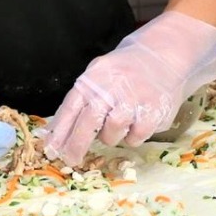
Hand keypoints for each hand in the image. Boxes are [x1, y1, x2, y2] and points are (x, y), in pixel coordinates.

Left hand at [47, 44, 183, 158]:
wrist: (164, 56)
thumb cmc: (125, 70)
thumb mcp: (98, 75)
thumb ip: (78, 101)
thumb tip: (53, 133)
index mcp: (95, 78)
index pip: (71, 108)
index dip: (59, 133)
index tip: (51, 151)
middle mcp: (112, 88)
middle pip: (88, 124)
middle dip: (76, 147)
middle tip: (71, 160)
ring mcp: (134, 100)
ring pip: (111, 135)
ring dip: (111, 136)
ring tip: (118, 122)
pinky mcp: (154, 112)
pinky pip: (135, 138)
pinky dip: (133, 136)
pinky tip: (137, 121)